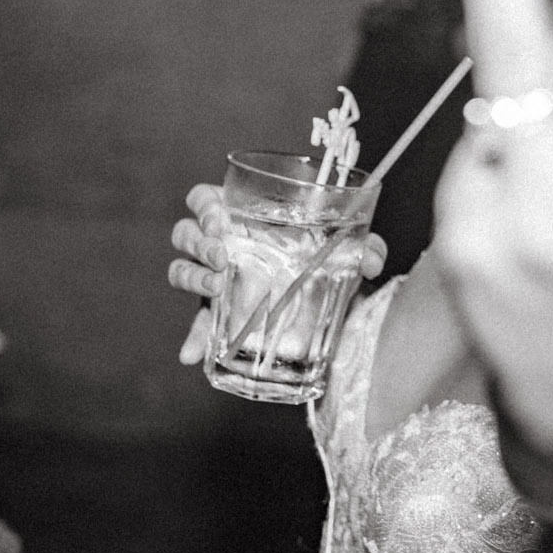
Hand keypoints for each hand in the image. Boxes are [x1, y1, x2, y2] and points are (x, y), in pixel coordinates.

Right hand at [168, 185, 386, 364]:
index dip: (204, 204)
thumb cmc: (324, 261)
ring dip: (193, 277)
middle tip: (222, 254)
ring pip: (180, 269)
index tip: (220, 218)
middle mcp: (221, 245)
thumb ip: (364, 248)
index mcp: (241, 217)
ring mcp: (214, 279)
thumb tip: (372, 259)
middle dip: (199, 242)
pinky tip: (192, 354)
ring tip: (217, 287)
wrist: (325, 303)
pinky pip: (197, 324)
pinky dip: (193, 339)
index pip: (204, 198)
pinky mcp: (217, 313)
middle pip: (186, 233)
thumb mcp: (344, 252)